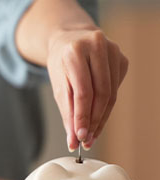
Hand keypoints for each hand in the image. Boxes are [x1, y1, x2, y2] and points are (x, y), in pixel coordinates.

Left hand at [47, 26, 127, 151]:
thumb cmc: (61, 62)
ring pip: (111, 94)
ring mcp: (113, 51)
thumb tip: (73, 140)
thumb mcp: (57, 84)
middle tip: (87, 140)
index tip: (80, 137)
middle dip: (94, 121)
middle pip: (101, 93)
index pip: (83, 91)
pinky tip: (98, 117)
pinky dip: (106, 106)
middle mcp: (96, 46)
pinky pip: (115, 89)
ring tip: (92, 135)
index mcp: (75, 51)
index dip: (83, 117)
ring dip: (101, 118)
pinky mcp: (122, 58)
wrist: (70, 39)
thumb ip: (66, 112)